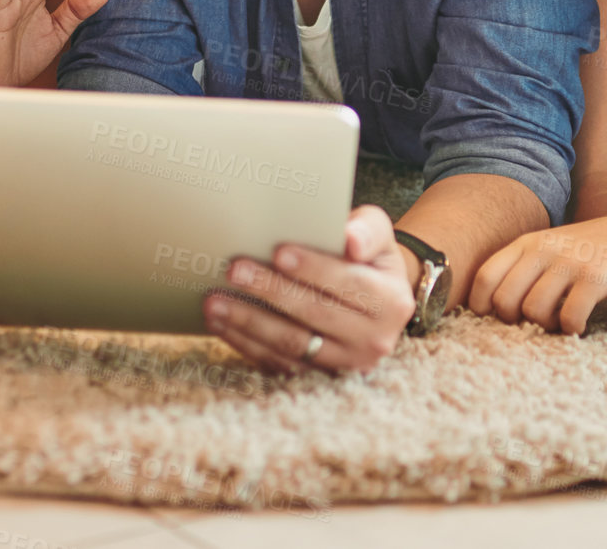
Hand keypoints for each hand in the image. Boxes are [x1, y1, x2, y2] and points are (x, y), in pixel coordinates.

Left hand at [203, 205, 415, 374]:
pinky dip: (246, 343)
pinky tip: (220, 323)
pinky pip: (277, 363)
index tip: (278, 252)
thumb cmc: (366, 257)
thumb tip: (350, 239)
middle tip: (235, 269)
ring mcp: (344, 364)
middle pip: (315, 314)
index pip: (349, 283)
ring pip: (292, 345)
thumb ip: (368, 229)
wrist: (373, 300)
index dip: (313, 268)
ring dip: (249, 323)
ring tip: (215, 301)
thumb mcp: (378, 234)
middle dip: (272, 291)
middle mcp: (373, 340)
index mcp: (392, 303)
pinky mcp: (317, 376)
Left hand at [470, 211, 606, 332]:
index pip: (483, 278)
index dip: (482, 306)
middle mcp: (543, 250)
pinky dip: (572, 329)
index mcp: (527, 242)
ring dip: (546, 326)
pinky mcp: (595, 278)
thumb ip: (525, 267)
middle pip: (504, 301)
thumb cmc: (593, 249)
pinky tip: (581, 324)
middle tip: (536, 322)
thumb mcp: (552, 247)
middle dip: (515, 322)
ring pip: (533, 312)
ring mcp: (569, 263)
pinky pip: (569, 318)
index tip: (498, 319)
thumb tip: (494, 307)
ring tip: (561, 320)